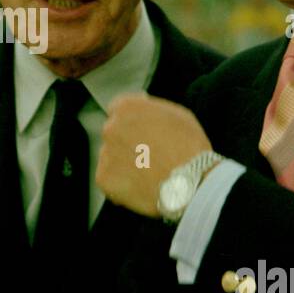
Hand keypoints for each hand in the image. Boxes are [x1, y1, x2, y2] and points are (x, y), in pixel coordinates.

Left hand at [98, 93, 213, 216]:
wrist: (189, 183)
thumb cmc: (189, 147)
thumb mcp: (177, 114)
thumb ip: (152, 109)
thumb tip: (142, 105)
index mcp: (126, 108)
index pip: (117, 110)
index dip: (131, 121)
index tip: (141, 132)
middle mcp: (110, 128)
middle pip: (113, 134)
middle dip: (126, 143)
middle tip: (147, 157)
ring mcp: (105, 154)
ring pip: (110, 157)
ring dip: (123, 164)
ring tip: (147, 175)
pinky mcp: (104, 178)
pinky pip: (109, 180)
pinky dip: (120, 184)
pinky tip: (140, 187)